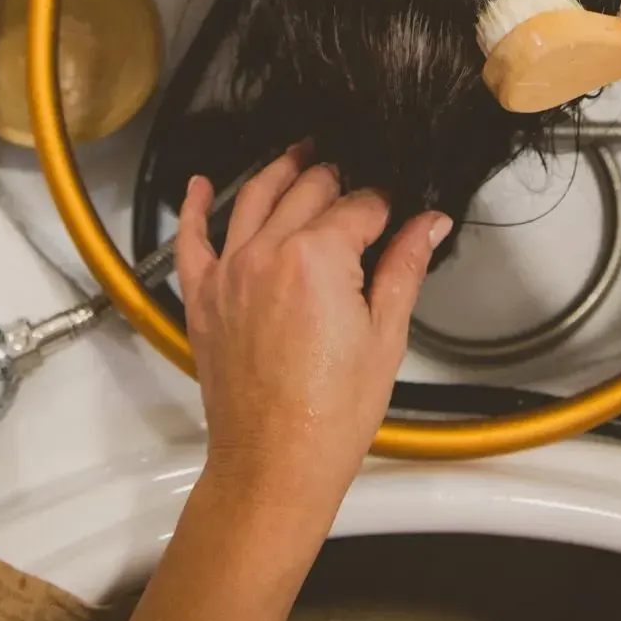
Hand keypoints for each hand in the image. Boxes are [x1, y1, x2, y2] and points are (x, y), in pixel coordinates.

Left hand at [177, 149, 450, 513]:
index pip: (359, 205)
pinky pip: (190, 238)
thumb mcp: (386, 336)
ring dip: (280, 170)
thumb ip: (404, 267)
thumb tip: (429, 222)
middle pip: (308, 190)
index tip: (395, 211)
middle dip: (337, 181)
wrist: (275, 465)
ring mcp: (230, 271)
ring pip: (255, 197)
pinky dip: (195, 207)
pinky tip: (202, 185)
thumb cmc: (332, 414)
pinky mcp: (204, 295)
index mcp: (318, 258)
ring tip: (299, 155)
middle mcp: (267, 252)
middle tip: (355, 183)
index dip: (383, 204)